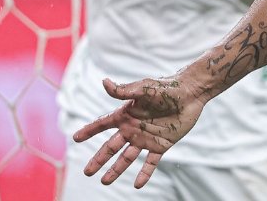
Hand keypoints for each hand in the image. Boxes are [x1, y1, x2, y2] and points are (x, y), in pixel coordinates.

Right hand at [72, 76, 205, 187]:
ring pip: (127, 158)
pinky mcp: (161, 144)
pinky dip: (145, 173)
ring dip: (116, 170)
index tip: (75, 138)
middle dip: (98, 159)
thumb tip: (104, 82)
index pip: (103, 124)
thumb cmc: (167, 87)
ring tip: (105, 181)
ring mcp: (146, 138)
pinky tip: (138, 185)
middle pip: (111, 147)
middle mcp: (133, 128)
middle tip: (87, 172)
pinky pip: (151, 162)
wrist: (190, 93)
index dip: (89, 131)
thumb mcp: (144, 88)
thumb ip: (124, 90)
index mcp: (126, 114)